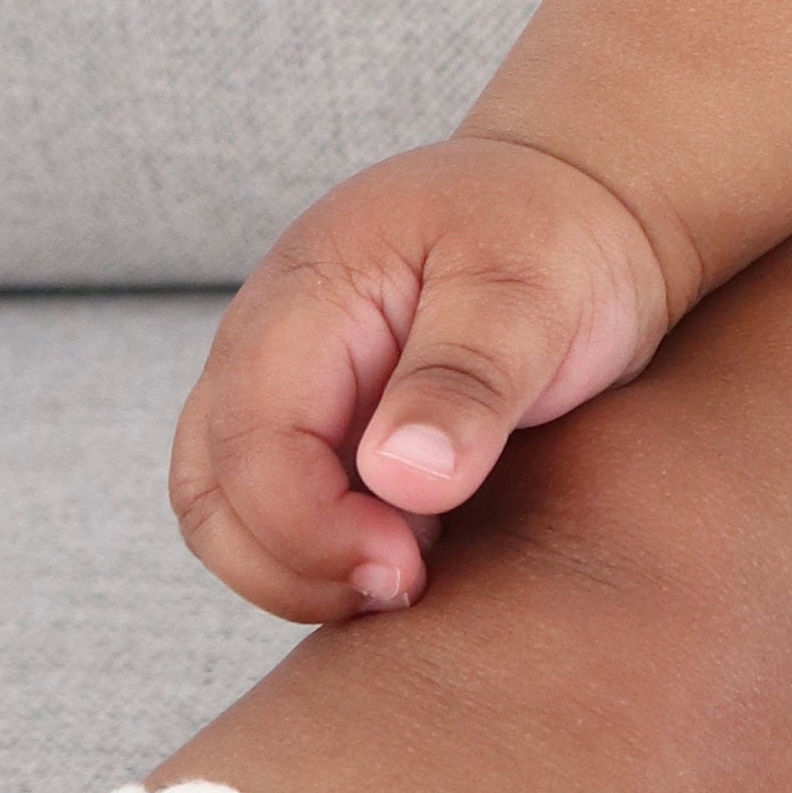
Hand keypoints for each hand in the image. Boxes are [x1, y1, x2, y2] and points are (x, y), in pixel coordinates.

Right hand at [168, 135, 687, 623]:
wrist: (579, 207)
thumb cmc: (556, 236)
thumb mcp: (533, 291)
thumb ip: (468, 379)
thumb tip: (402, 479)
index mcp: (306, 295)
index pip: (252, 441)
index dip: (310, 528)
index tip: (406, 567)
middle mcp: (269, 344)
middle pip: (212, 490)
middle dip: (293, 566)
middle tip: (408, 585)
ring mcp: (286, 388)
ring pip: (230, 513)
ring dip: (301, 570)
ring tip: (412, 573)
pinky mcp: (318, 429)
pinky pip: (277, 513)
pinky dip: (325, 556)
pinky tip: (415, 553)